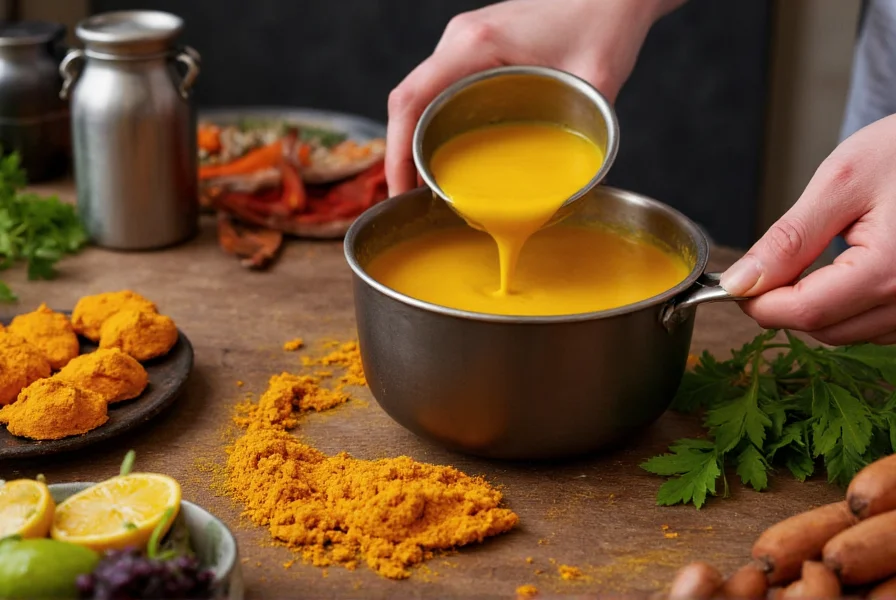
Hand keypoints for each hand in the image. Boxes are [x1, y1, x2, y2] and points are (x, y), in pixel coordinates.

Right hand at [385, 0, 685, 195]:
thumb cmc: (604, 21)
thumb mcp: (595, 84)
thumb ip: (584, 135)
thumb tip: (571, 190)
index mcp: (477, 44)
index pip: (411, 99)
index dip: (396, 150)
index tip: (398, 191)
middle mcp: (460, 40)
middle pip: (407, 101)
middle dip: (398, 153)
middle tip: (406, 200)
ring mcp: (465, 42)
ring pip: (419, 95)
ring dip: (411, 139)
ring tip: (419, 185)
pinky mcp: (476, 48)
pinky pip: (438, 89)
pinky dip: (430, 122)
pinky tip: (442, 153)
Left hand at [720, 113, 895, 344]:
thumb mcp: (841, 183)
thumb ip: (788, 240)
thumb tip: (741, 281)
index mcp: (889, 271)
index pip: (804, 312)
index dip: (758, 302)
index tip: (736, 282)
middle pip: (823, 328)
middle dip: (783, 305)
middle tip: (765, 268)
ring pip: (848, 332)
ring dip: (816, 307)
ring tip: (811, 261)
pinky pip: (875, 325)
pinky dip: (846, 306)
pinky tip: (842, 272)